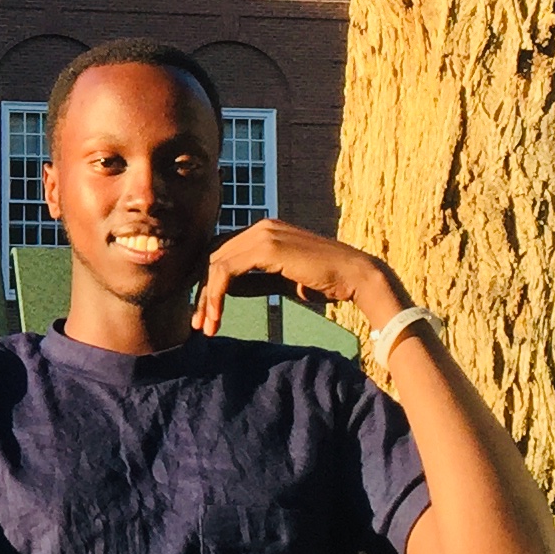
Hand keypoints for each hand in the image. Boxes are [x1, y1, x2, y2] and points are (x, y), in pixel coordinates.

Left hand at [193, 217, 405, 336]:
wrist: (355, 278)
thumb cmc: (323, 281)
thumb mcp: (280, 281)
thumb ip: (253, 280)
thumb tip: (226, 289)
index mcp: (263, 231)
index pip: (221, 252)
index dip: (208, 282)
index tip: (205, 314)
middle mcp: (260, 227)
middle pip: (213, 257)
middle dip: (202, 293)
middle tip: (199, 325)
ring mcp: (262, 234)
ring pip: (215, 264)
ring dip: (207, 298)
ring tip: (207, 326)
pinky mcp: (266, 247)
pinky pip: (227, 270)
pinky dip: (217, 294)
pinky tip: (217, 315)